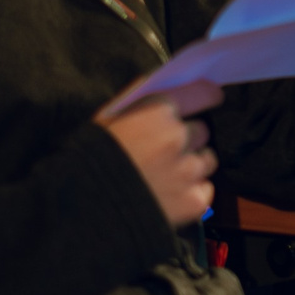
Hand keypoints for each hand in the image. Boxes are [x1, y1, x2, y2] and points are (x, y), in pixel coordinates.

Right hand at [101, 79, 219, 227]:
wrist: (83, 210)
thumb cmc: (90, 158)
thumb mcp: (108, 117)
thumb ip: (140, 98)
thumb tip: (166, 84)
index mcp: (158, 111)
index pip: (201, 93)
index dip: (206, 95)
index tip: (211, 97)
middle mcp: (179, 137)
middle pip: (201, 130)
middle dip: (187, 138)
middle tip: (164, 153)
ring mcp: (188, 171)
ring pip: (207, 160)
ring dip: (192, 165)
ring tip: (166, 178)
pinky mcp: (195, 201)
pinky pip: (205, 189)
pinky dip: (192, 193)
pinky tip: (169, 197)